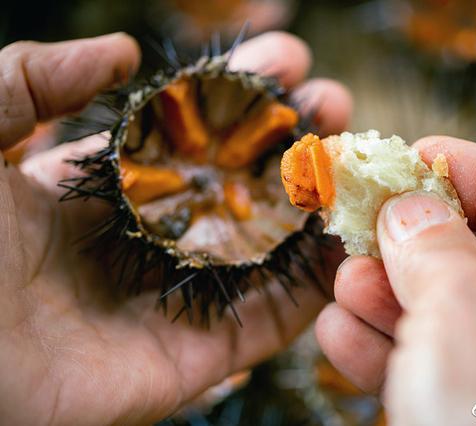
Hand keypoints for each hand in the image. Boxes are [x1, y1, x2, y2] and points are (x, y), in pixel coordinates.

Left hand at [0, 32, 350, 424]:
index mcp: (105, 189)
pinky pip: (271, 318)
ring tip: (357, 160)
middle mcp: (151, 239)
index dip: (241, 93)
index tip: (286, 55)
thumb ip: (33, 78)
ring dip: (316, 206)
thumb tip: (123, 50)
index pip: (192, 132)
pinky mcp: (194, 354)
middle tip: (334, 101)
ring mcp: (179, 297)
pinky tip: (351, 242)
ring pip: (268, 249)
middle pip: (241, 185)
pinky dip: (315, 286)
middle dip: (294, 139)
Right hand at [316, 136, 475, 424]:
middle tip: (363, 220)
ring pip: (451, 316)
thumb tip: (407, 207)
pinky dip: (383, 348)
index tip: (417, 158)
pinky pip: (432, 369)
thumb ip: (435, 244)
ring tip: (342, 276)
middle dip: (417, 239)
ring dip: (388, 293)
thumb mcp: (470, 308)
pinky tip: (339, 331)